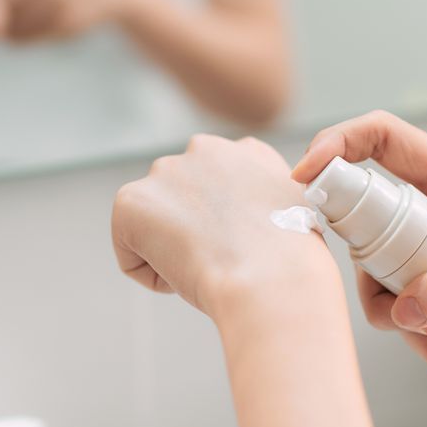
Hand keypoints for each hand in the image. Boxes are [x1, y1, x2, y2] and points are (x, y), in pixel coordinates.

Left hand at [113, 135, 334, 316]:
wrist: (271, 278)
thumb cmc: (291, 266)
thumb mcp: (295, 219)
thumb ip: (264, 207)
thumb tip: (242, 228)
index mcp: (248, 151)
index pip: (222, 184)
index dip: (229, 224)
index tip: (245, 247)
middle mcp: (204, 149)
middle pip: (183, 203)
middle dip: (196, 233)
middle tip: (226, 260)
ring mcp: (165, 171)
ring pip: (157, 228)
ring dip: (176, 253)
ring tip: (211, 267)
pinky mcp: (131, 201)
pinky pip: (132, 254)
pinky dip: (155, 276)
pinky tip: (188, 275)